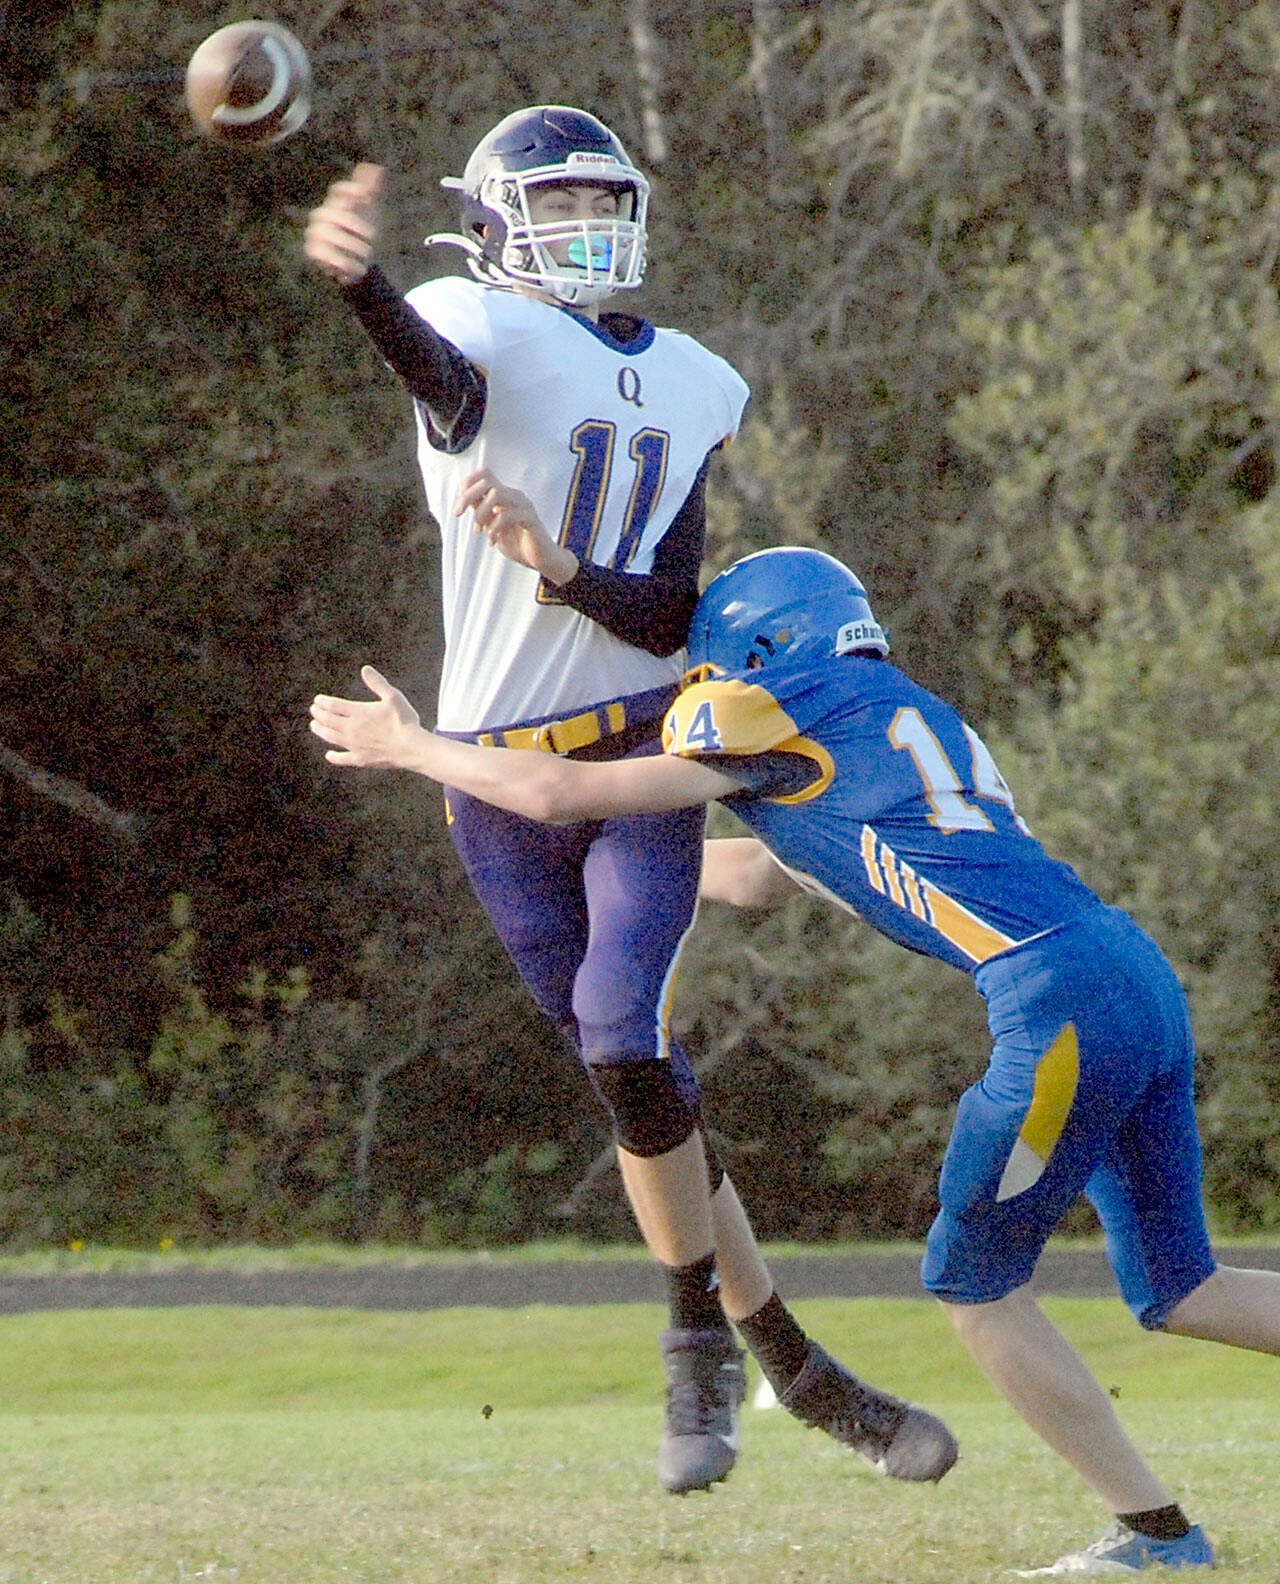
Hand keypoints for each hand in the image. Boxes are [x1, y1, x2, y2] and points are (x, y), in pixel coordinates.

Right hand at [304, 162, 383, 285]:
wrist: (355, 263)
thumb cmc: (361, 235)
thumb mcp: (370, 214)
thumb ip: (372, 191)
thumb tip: (379, 168)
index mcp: (337, 203)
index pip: (339, 190)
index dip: (350, 189)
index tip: (365, 195)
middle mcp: (323, 215)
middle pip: (333, 211)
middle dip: (354, 223)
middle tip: (373, 236)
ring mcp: (315, 232)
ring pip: (327, 232)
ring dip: (350, 243)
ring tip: (367, 254)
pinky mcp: (313, 250)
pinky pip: (322, 253)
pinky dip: (341, 260)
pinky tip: (357, 267)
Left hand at [309, 665, 421, 767]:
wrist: (411, 747)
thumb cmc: (404, 720)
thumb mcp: (393, 696)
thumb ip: (377, 683)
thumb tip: (365, 669)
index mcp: (358, 712)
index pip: (333, 705)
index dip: (323, 702)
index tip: (318, 700)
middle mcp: (352, 729)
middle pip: (328, 720)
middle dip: (318, 714)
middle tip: (314, 710)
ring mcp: (354, 745)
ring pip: (330, 737)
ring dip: (320, 730)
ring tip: (314, 726)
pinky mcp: (360, 759)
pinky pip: (342, 758)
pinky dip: (333, 757)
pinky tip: (329, 755)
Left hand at [455, 467, 578, 585]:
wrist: (541, 560)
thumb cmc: (518, 543)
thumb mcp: (492, 527)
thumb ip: (482, 512)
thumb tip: (465, 499)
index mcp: (506, 496)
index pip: (485, 474)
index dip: (468, 483)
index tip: (459, 503)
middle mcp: (515, 496)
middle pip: (487, 481)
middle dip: (467, 496)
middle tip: (457, 513)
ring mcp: (524, 505)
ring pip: (496, 494)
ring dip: (481, 513)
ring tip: (479, 530)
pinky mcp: (530, 519)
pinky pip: (507, 515)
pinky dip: (494, 528)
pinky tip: (492, 540)